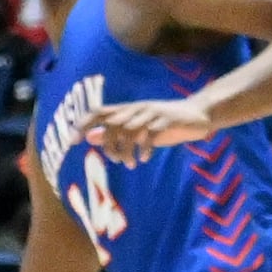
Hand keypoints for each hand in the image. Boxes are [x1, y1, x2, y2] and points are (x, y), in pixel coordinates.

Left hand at [83, 97, 214, 166]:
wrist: (199, 114)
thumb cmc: (165, 124)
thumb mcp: (138, 131)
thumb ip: (115, 134)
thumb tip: (90, 137)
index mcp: (128, 109)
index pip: (98, 112)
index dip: (83, 124)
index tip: (72, 141)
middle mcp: (136, 108)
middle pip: (111, 122)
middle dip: (107, 143)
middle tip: (114, 160)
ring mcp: (151, 112)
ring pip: (128, 129)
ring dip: (125, 149)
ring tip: (129, 163)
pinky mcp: (166, 119)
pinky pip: (150, 133)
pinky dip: (144, 148)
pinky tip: (144, 158)